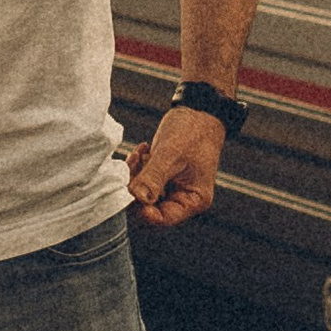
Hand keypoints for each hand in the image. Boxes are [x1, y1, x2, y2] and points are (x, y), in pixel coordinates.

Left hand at [125, 104, 226, 229]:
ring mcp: (173, 188)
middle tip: (136, 163)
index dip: (143, 209)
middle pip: (150, 208)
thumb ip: (153, 178)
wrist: (200, 111)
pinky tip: (142, 152)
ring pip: (144, 195)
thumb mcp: (171, 154)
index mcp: (193, 200)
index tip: (130, 190)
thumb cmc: (194, 132)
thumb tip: (136, 198)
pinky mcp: (163, 178)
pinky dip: (139, 169)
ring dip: (136, 176)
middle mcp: (184, 198)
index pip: (163, 218)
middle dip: (137, 188)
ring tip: (141, 154)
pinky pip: (144, 182)